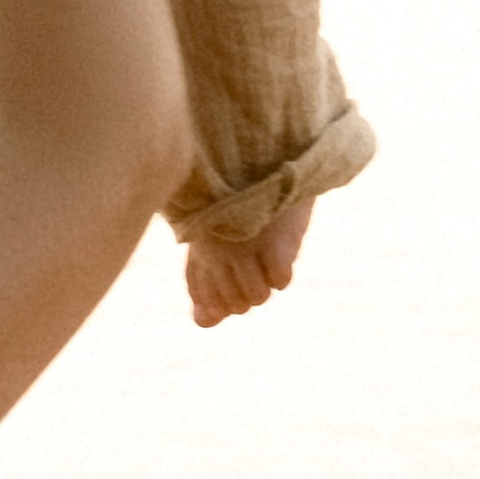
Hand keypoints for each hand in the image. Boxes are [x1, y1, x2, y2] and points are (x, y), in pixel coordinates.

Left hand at [184, 197, 313, 327]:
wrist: (274, 156)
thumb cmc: (242, 200)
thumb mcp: (217, 239)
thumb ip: (206, 285)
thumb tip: (202, 322)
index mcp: (198, 244)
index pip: (200, 291)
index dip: (216, 297)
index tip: (230, 276)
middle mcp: (217, 250)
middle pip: (232, 305)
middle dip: (244, 294)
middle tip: (253, 263)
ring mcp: (246, 248)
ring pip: (257, 298)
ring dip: (265, 284)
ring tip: (266, 254)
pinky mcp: (276, 244)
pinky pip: (279, 282)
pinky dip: (281, 274)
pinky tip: (279, 251)